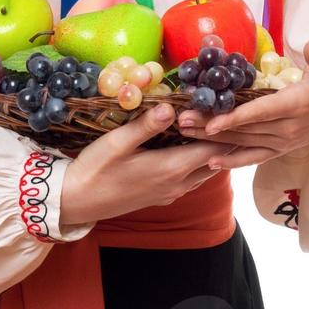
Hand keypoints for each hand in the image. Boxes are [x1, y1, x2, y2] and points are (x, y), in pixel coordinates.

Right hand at [60, 103, 237, 227]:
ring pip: (206, 172)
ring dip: (213, 151)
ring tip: (216, 127)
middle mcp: (177, 184)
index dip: (224, 129)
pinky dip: (200, 162)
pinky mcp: (162, 196)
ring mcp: (171, 193)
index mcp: (170, 169)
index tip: (230, 108)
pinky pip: (193, 179)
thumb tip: (171, 107)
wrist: (77, 201)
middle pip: (215, 162)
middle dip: (224, 139)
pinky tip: (192, 147)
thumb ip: (146, 126)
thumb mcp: (117, 142)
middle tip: (229, 114)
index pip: (212, 149)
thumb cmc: (96, 169)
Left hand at [175, 39, 308, 169]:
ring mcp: (284, 142)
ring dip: (213, 142)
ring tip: (184, 134)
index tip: (210, 122)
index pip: (261, 113)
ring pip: (244, 144)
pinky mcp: (282, 149)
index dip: (235, 119)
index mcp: (297, 105)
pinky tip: (210, 163)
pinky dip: (233, 161)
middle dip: (210, 127)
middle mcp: (288, 129)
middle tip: (181, 121)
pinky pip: (254, 158)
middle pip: (244, 130)